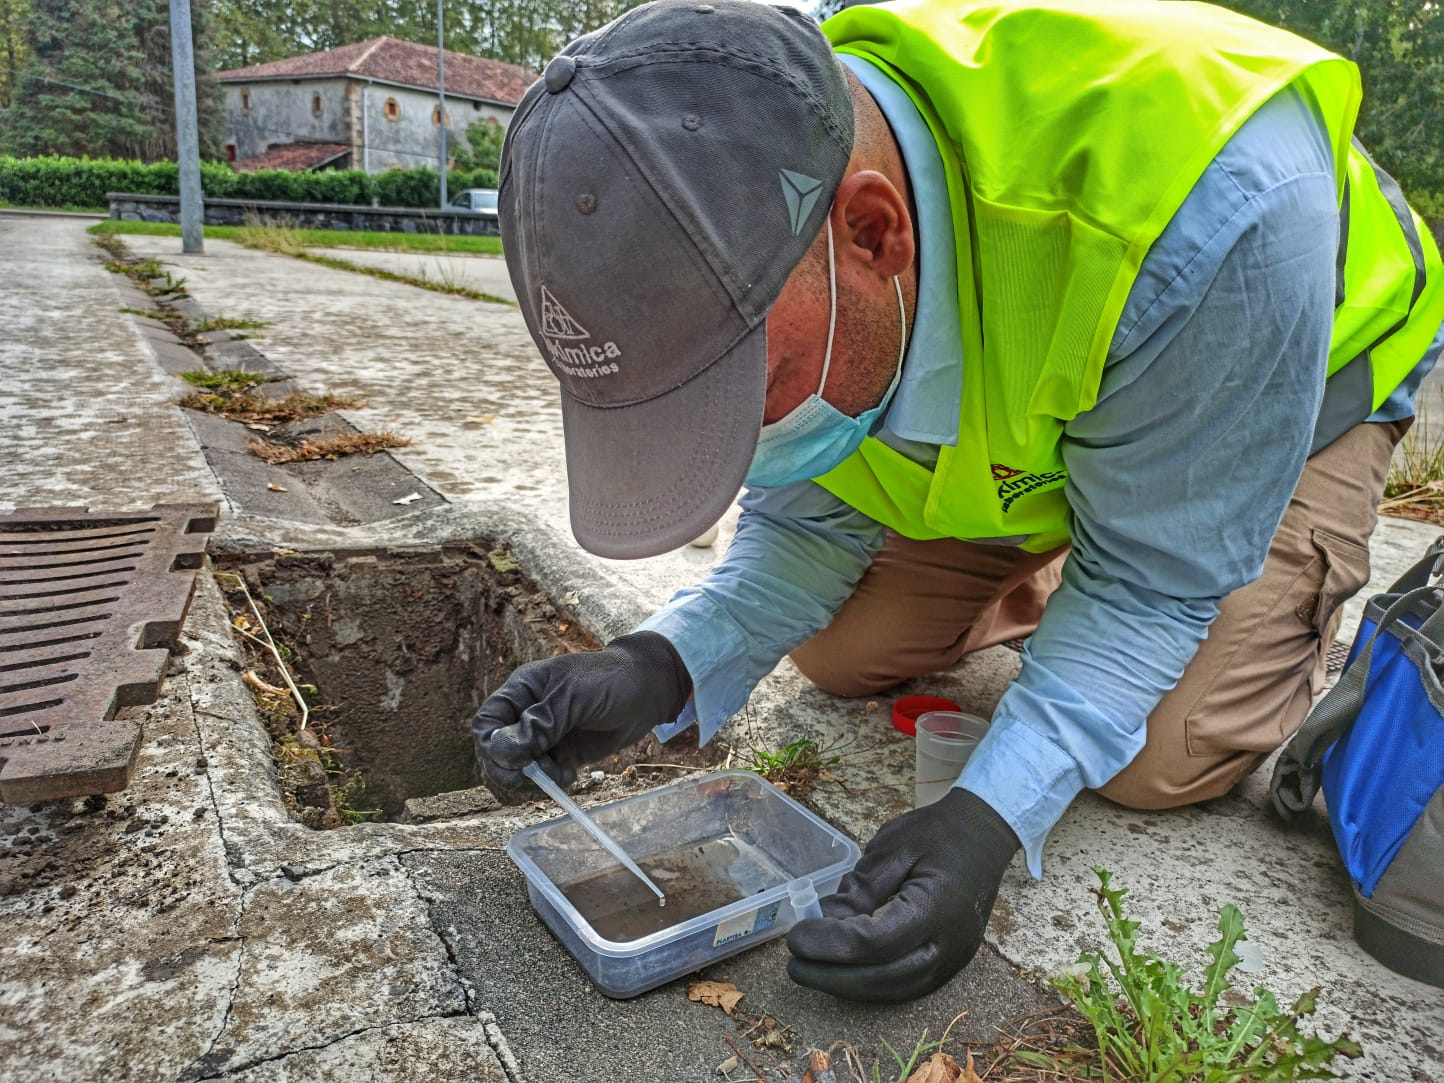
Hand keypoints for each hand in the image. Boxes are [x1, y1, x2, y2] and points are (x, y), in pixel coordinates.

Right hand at [471, 631, 690, 792]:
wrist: (649, 690)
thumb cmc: (610, 680)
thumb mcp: (573, 697)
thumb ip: (539, 724)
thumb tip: (502, 753)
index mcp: (522, 691)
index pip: (487, 723)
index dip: (491, 746)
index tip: (512, 761)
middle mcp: (527, 714)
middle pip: (497, 752)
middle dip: (512, 769)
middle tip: (536, 775)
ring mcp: (544, 736)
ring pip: (518, 769)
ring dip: (533, 779)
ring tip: (560, 772)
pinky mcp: (562, 753)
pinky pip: (543, 776)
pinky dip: (551, 781)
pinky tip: (570, 773)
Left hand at [786, 788, 1018, 1001]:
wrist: (983, 835)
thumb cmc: (938, 834)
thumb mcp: (894, 846)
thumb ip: (861, 887)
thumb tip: (825, 920)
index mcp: (937, 906)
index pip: (877, 942)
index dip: (831, 944)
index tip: (796, 936)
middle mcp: (951, 943)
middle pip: (885, 978)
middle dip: (832, 977)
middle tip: (793, 965)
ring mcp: (954, 959)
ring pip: (896, 991)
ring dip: (849, 987)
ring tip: (811, 972)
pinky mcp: (950, 964)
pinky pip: (906, 986)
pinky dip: (870, 985)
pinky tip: (842, 973)